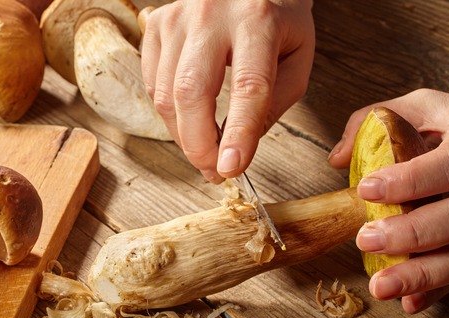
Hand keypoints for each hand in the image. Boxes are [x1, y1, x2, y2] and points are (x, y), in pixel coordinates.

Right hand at [140, 0, 314, 181]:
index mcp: (259, 20)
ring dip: (184, 135)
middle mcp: (212, 14)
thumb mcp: (296, 58)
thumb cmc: (276, 20)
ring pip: (165, 95)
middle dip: (198, 144)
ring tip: (205, 147)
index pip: (248, 86)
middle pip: (191, 92)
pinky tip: (190, 115)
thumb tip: (235, 150)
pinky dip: (170, 112)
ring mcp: (177, 18)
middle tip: (213, 170)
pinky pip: (152, 85)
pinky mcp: (156, 25)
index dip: (239, 134)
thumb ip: (271, 105)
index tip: (232, 168)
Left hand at [329, 89, 448, 313]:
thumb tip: (338, 159)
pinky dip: (440, 290)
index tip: (366, 190)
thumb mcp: (419, 107)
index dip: (411, 180)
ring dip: (424, 274)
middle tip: (364, 240)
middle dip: (413, 233)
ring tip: (380, 286)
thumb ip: (375, 122)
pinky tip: (410, 301)